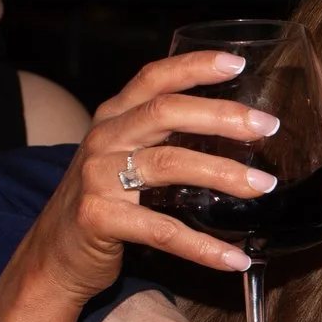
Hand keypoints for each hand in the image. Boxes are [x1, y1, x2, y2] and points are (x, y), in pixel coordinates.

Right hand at [10, 49, 278, 308]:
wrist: (53, 256)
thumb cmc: (103, 203)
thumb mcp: (124, 159)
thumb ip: (163, 139)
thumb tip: (236, 131)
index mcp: (114, 118)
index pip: (154, 79)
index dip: (194, 66)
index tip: (238, 64)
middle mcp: (104, 140)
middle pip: (167, 113)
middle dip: (223, 116)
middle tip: (268, 127)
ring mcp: (97, 178)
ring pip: (169, 165)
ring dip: (224, 174)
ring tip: (264, 186)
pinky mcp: (99, 219)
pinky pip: (163, 230)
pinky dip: (204, 247)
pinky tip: (235, 258)